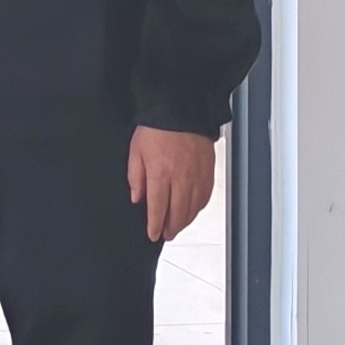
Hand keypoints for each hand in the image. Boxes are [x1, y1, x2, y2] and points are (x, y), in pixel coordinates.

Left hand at [127, 126, 217, 242]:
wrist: (182, 110)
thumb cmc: (158, 127)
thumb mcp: (136, 151)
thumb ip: (135, 177)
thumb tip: (137, 197)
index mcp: (160, 175)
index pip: (158, 209)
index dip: (155, 225)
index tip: (152, 234)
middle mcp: (181, 179)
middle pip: (178, 213)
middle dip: (171, 228)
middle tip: (165, 235)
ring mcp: (197, 177)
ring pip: (193, 208)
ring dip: (185, 221)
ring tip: (177, 226)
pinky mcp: (208, 172)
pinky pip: (205, 197)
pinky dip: (198, 208)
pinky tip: (192, 210)